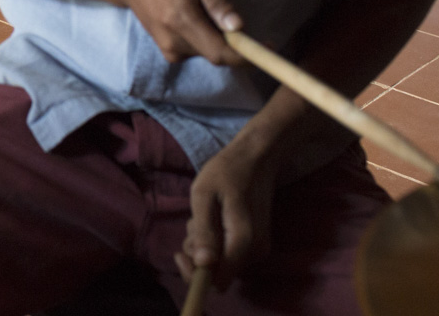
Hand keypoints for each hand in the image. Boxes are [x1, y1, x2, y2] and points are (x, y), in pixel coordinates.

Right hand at [113, 0, 244, 65]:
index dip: (249, 56)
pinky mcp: (169, 52)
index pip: (221, 53)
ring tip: (205, 6)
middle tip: (230, 11)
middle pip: (219, 54)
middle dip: (235, 40)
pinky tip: (195, 15)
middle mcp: (174, 42)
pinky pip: (199, 50)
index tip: (269, 47)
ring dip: (219, 36)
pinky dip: (207, 37)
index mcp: (182, 19)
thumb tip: (239, 27)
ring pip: (210, 52)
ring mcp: (170, 50)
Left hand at [177, 134, 279, 288]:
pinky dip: (215, 241)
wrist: (257, 157)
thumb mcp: (204, 194)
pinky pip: (230, 253)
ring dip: (205, 245)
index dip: (196, 275)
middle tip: (192, 223)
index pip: (218, 281)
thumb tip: (203, 264)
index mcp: (243, 241)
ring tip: (202, 215)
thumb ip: (204, 230)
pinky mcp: (256, 243)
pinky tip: (212, 218)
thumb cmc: (227, 171)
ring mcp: (259, 248)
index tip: (180, 254)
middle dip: (197, 255)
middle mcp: (256, 252)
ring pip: (222, 263)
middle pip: (219, 274)